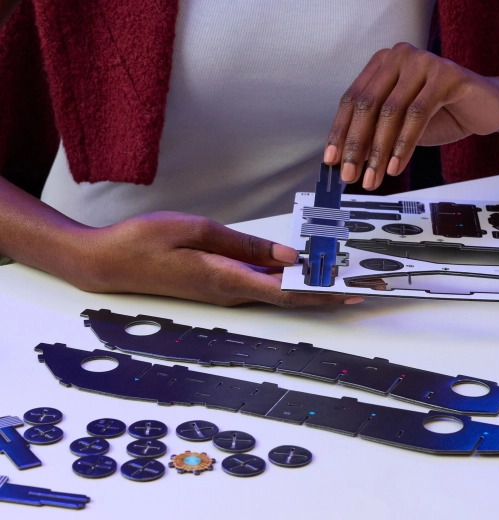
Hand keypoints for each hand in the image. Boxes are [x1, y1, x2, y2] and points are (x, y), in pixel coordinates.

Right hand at [67, 211, 361, 306]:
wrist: (107, 261)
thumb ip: (245, 246)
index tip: (354, 292)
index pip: (288, 292)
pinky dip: (283, 278)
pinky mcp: (215, 283)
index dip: (323, 294)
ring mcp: (223, 289)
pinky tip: (294, 268)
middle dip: (324, 291)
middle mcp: (231, 291)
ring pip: (275, 290)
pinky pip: (258, 283)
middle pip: (287, 295)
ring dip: (307, 284)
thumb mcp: (198, 231)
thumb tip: (288, 258)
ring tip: (337, 273)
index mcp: (229, 280)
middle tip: (358, 283)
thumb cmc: (147, 241)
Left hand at [323, 42, 498, 189]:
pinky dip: (404, 144)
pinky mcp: (447, 75)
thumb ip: (375, 136)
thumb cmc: (440, 114)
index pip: (352, 100)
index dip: (340, 132)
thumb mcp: (399, 126)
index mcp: (381, 65)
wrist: (487, 107)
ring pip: (390, 112)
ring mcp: (423, 62)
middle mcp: (399, 57)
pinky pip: (417, 114)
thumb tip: (347, 163)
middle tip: (350, 175)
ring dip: (379, 151)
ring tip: (373, 178)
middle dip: (356, 145)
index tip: (332, 160)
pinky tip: (397, 166)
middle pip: (367, 105)